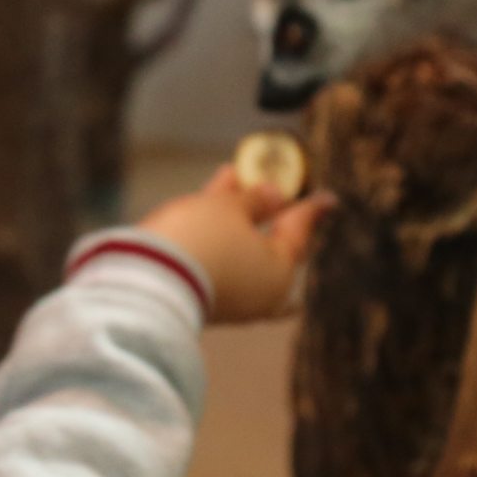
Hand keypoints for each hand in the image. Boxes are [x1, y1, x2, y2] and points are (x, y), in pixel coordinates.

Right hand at [136, 164, 333, 323]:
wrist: (145, 284)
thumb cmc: (200, 240)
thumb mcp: (230, 208)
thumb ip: (256, 200)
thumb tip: (276, 195)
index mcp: (280, 271)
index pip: (300, 230)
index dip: (312, 208)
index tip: (330, 200)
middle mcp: (261, 293)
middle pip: (271, 243)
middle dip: (267, 209)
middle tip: (273, 185)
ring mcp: (232, 300)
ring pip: (241, 248)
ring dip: (236, 214)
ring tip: (229, 177)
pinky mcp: (202, 298)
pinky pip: (220, 258)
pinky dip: (218, 233)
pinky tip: (206, 205)